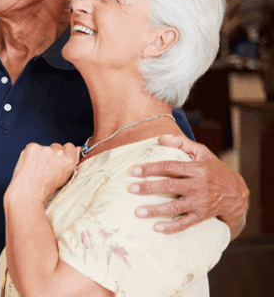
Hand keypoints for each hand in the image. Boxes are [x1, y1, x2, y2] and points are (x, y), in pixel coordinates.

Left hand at [8, 142, 79, 203]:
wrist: (28, 192)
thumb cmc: (44, 189)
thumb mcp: (64, 178)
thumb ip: (68, 163)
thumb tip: (74, 151)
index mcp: (69, 161)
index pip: (70, 147)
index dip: (64, 153)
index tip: (58, 158)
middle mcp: (58, 153)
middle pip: (56, 146)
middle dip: (52, 154)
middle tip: (45, 166)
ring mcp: (45, 149)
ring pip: (44, 148)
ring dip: (40, 154)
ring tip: (36, 168)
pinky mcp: (32, 147)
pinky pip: (33, 148)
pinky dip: (31, 154)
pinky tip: (29, 165)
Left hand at [129, 134, 248, 236]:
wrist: (236, 194)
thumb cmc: (215, 170)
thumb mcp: (203, 153)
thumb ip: (182, 143)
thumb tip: (159, 138)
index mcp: (197, 169)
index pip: (170, 167)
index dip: (151, 168)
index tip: (134, 171)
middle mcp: (198, 186)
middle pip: (170, 186)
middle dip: (149, 188)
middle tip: (131, 189)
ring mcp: (200, 202)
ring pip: (176, 207)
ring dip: (156, 210)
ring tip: (138, 212)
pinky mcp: (202, 215)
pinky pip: (186, 223)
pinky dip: (171, 227)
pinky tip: (156, 228)